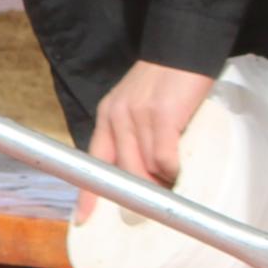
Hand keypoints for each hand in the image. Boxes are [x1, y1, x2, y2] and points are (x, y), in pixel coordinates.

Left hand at [80, 59, 219, 218]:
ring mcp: (136, 116)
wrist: (182, 47)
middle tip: (156, 209)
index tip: (84, 219)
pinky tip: (182, 171)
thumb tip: (151, 175)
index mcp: (107, 117)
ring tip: (177, 188)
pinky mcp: (160, 115)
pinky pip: (163, 157)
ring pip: (143, 168)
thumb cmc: (168, 81)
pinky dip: (173, 170)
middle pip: (121, 172)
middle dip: (138, 195)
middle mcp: (116, 118)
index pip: (92, 161)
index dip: (88, 193)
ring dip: (161, 185)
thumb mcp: (139, 106)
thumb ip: (137, 136)